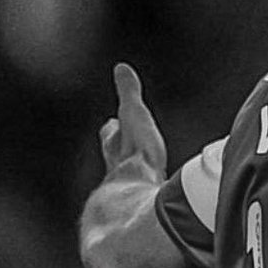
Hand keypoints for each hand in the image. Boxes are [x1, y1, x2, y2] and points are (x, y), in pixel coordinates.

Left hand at [98, 63, 167, 183]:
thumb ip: (128, 92)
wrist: (139, 191)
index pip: (110, 133)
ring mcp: (131, 184)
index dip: (112, 128)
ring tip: (142, 170)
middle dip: (120, 149)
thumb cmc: (135, 152)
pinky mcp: (146, 199)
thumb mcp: (133, 113)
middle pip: (116, 154)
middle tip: (124, 146)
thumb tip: (121, 68)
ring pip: (130, 174)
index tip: (111, 123)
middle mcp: (118, 165)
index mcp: (116, 143)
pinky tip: (156, 192)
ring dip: (135, 171)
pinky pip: (147, 191)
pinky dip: (151, 188)